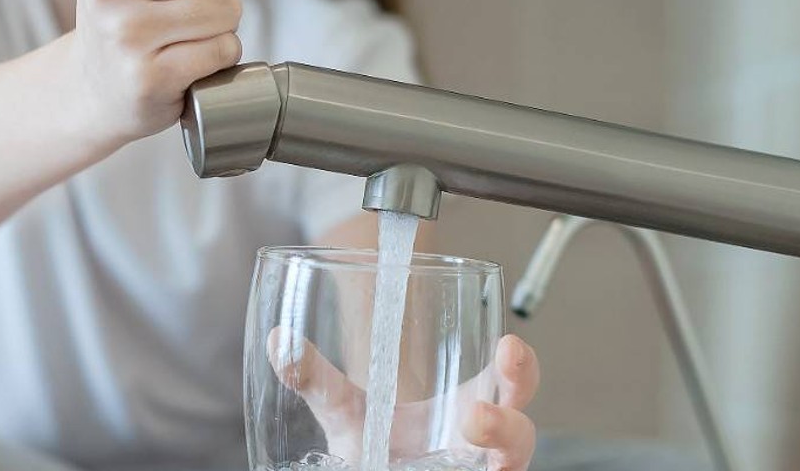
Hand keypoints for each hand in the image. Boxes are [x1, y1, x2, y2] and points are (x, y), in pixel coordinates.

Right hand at [69, 0, 243, 144]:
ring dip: (222, 22)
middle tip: (185, 2)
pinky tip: (188, 61)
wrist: (97, 85)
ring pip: (227, 7)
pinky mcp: (147, 77)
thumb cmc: (130, 2)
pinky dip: (220, 57)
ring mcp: (123, 33)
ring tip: (186, 31)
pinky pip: (223, 50)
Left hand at [267, 328, 540, 470]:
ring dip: (497, 456)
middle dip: (508, 424)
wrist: (374, 470)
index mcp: (470, 406)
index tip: (509, 345)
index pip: (513, 380)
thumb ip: (316, 378)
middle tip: (475, 413)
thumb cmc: (373, 442)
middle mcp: (484, 447)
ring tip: (473, 443)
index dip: (521, 366)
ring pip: (507, 469)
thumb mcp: (344, 409)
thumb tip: (278, 341)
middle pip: (520, 435)